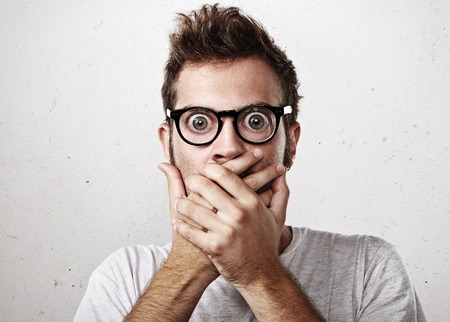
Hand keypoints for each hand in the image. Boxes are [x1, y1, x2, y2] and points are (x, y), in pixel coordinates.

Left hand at [172, 157, 288, 286]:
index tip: (204, 169)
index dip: (210, 168)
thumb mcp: (278, 216)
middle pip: (206, 186)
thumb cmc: (266, 243)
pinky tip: (177, 222)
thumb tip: (282, 171)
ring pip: (193, 208)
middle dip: (193, 180)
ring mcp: (225, 231)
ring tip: (179, 202)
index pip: (225, 175)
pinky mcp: (214, 247)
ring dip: (182, 203)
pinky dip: (181, 226)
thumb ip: (280, 191)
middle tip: (190, 181)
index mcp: (251, 202)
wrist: (262, 275)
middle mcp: (238, 214)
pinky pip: (190, 232)